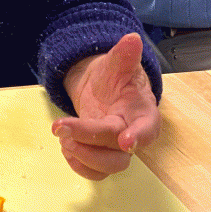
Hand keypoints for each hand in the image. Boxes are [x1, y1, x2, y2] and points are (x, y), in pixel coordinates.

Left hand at [52, 33, 159, 179]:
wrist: (102, 87)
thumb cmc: (114, 77)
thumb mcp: (116, 63)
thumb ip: (124, 56)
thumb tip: (132, 39)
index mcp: (142, 112)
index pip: (147, 128)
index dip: (139, 137)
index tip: (125, 142)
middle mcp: (132, 133)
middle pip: (119, 150)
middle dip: (90, 142)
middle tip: (62, 129)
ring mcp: (115, 147)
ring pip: (109, 166)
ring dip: (83, 157)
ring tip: (62, 138)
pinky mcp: (101, 155)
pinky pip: (95, 172)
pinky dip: (79, 165)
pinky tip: (66, 146)